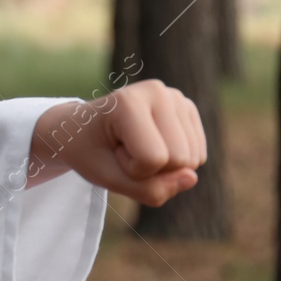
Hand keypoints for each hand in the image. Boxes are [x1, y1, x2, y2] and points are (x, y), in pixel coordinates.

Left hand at [32, 79, 207, 206]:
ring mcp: (176, 97)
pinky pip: (198, 155)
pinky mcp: (188, 108)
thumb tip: (192, 178)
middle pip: (179, 159)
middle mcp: (157, 91)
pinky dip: (175, 162)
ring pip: (192, 160)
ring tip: (135, 146)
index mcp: (128, 101)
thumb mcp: (108, 179)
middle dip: (150, 169)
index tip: (112, 151)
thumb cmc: (91, 152)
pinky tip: (153, 143)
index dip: (132, 169)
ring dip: (163, 166)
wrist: (82, 128)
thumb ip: (149, 189)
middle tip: (123, 149)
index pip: (153, 159)